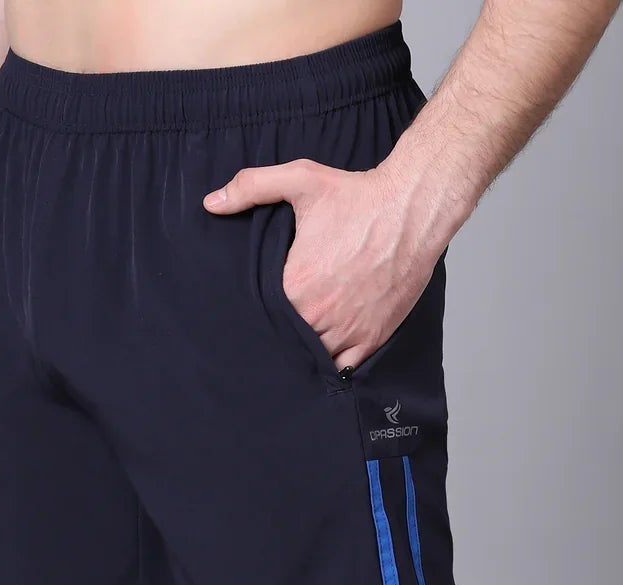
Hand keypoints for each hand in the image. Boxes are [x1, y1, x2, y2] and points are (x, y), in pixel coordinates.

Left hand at [204, 159, 433, 369]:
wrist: (411, 209)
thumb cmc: (357, 196)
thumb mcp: (300, 180)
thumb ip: (252, 187)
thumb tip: (212, 202)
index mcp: (294, 285)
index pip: (264, 315)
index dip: (260, 314)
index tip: (259, 310)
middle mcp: (318, 314)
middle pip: (287, 338)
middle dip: (282, 333)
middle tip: (277, 328)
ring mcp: (346, 330)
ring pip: (313, 356)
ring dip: (305, 350)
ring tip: (298, 341)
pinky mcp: (371, 338)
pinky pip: (343, 367)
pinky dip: (333, 363)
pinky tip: (325, 353)